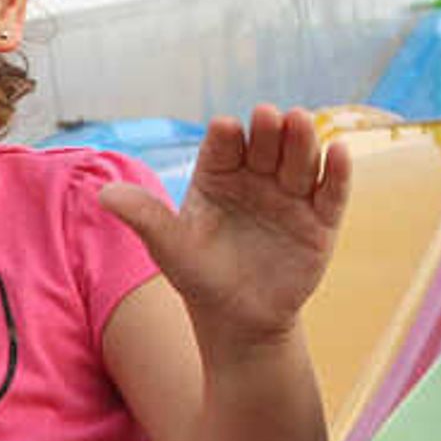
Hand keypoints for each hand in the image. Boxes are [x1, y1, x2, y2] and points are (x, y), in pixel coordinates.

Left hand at [98, 107, 351, 346]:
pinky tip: (338, 152)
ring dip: (302, 140)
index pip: (224, 146)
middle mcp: (257, 178)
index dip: (226, 137)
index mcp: (219, 175)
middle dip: (269, 130)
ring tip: (300, 122)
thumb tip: (102, 194)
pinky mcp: (320, 221)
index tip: (225, 130)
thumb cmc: (200, 279)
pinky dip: (337, 173)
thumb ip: (144, 217)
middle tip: (269, 117)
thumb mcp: (170, 248)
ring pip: (300, 160)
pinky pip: (331, 192)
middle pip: (267, 144)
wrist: (240, 323)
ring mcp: (290, 196)